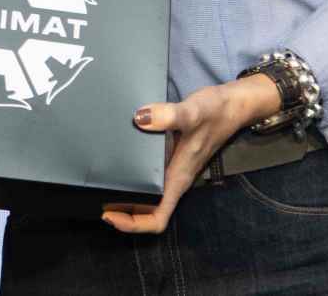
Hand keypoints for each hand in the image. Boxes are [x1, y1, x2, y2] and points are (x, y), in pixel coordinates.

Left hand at [101, 74, 282, 233]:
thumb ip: (169, 115)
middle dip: (122, 210)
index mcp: (179, 178)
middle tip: (94, 197)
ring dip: (125, 193)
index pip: (158, 218)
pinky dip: (132, 172)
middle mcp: (175, 178)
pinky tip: (117, 157)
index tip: (110, 215)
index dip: (133, 224)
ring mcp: (173, 167)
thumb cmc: (216, 111)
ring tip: (99, 182)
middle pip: (147, 210)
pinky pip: (148, 172)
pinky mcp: (170, 154)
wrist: (233, 103)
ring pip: (146, 192)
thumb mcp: (193, 111)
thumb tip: (140, 118)